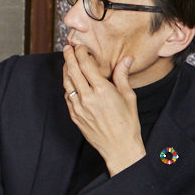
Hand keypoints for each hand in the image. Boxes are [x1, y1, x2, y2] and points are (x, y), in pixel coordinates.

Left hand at [63, 45, 145, 175]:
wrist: (119, 147)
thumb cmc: (127, 123)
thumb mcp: (129, 97)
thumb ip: (122, 76)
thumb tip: (126, 59)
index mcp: (102, 90)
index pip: (85, 65)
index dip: (80, 53)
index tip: (79, 47)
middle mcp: (87, 97)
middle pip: (72, 71)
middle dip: (68, 57)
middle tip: (67, 48)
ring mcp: (78, 107)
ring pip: (67, 83)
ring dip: (65, 70)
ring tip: (66, 61)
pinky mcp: (74, 115)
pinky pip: (67, 96)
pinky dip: (67, 85)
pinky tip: (70, 80)